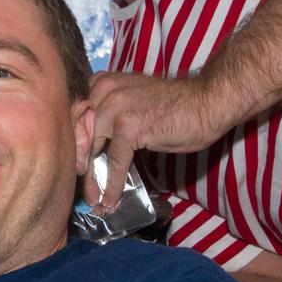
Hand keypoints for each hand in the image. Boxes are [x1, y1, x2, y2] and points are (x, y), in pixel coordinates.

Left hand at [87, 71, 237, 208]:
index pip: (76, 116)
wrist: (207, 100)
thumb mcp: (132, 101)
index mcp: (102, 82)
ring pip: (94, 150)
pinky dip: (113, 184)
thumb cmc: (174, 104)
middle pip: (80, 134)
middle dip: (80, 164)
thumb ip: (110, 114)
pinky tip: (111, 199)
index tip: (75, 166)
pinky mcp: (130, 126)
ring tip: (94, 199)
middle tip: (83, 188)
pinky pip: (115, 161)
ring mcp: (116, 107)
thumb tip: (91, 146)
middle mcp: (104, 90)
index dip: (74, 144)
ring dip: (93, 180)